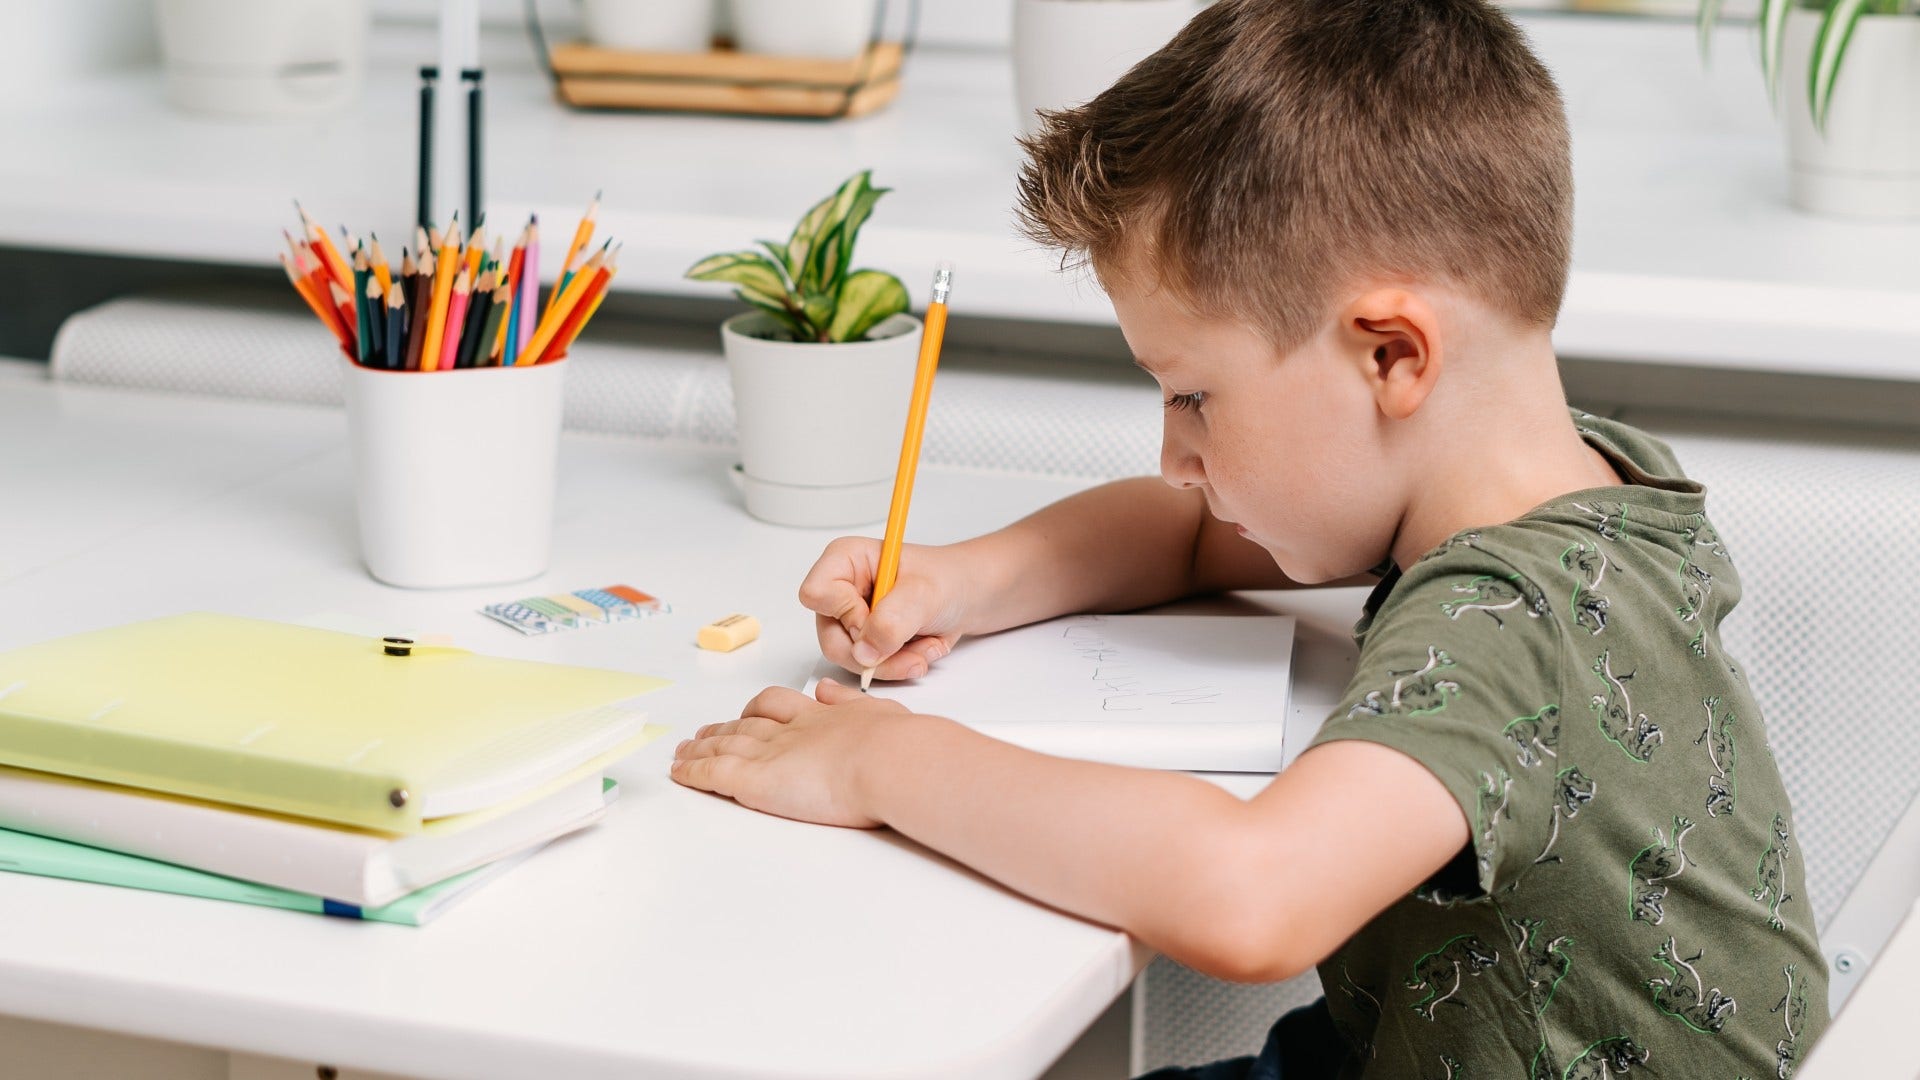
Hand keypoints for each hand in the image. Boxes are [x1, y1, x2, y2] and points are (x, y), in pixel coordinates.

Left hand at [670, 678, 911, 827]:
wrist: (891, 760)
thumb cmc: (901, 745)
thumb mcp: (881, 713)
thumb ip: (851, 703)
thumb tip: (828, 689)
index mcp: (822, 717)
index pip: (779, 707)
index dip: (759, 711)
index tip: (749, 713)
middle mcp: (791, 731)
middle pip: (746, 725)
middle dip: (724, 729)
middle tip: (706, 732)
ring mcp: (770, 753)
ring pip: (723, 745)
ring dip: (701, 746)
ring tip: (683, 750)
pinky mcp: (755, 779)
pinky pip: (713, 772)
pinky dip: (692, 770)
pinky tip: (678, 771)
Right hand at [797, 536, 973, 681]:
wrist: (977, 595)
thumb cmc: (952, 579)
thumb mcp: (924, 594)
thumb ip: (891, 620)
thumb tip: (863, 652)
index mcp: (846, 560)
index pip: (817, 594)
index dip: (847, 614)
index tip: (881, 614)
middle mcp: (843, 589)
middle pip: (831, 638)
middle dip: (877, 652)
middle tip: (912, 649)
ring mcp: (853, 618)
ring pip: (852, 660)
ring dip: (894, 662)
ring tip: (926, 647)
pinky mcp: (868, 640)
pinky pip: (871, 669)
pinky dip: (901, 665)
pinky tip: (924, 650)